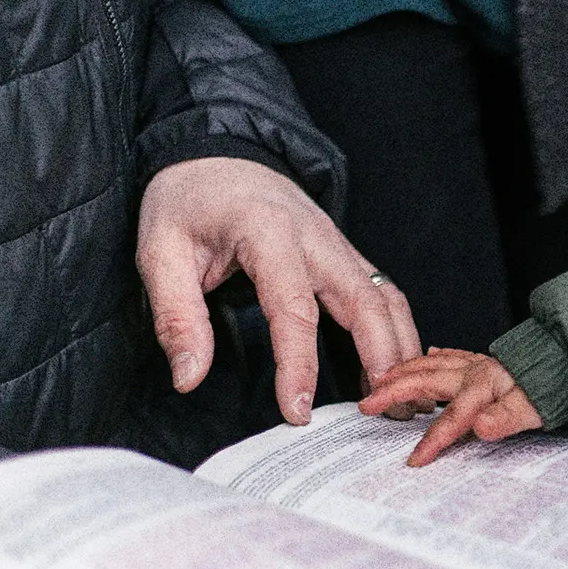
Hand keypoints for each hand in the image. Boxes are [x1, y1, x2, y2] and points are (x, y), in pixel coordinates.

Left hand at [138, 156, 421, 424]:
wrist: (218, 154)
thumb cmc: (188, 201)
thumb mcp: (160, 252)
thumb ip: (176, 316)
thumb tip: (189, 377)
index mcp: (268, 233)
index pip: (294, 309)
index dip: (298, 365)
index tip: (297, 413)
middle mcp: (317, 238)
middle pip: (366, 303)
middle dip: (382, 360)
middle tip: (385, 414)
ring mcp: (339, 245)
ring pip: (387, 299)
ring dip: (402, 350)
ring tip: (407, 401)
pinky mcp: (346, 256)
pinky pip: (384, 295)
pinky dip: (398, 334)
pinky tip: (395, 371)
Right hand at [360, 348, 542, 465]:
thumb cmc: (554, 388)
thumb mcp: (536, 409)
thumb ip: (506, 418)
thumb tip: (481, 427)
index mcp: (484, 386)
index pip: (452, 418)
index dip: (433, 440)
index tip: (414, 461)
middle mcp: (475, 371)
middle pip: (426, 380)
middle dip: (394, 392)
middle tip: (368, 404)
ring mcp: (478, 363)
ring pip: (432, 364)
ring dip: (404, 371)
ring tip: (381, 379)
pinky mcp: (484, 361)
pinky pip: (451, 356)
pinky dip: (433, 357)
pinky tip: (428, 356)